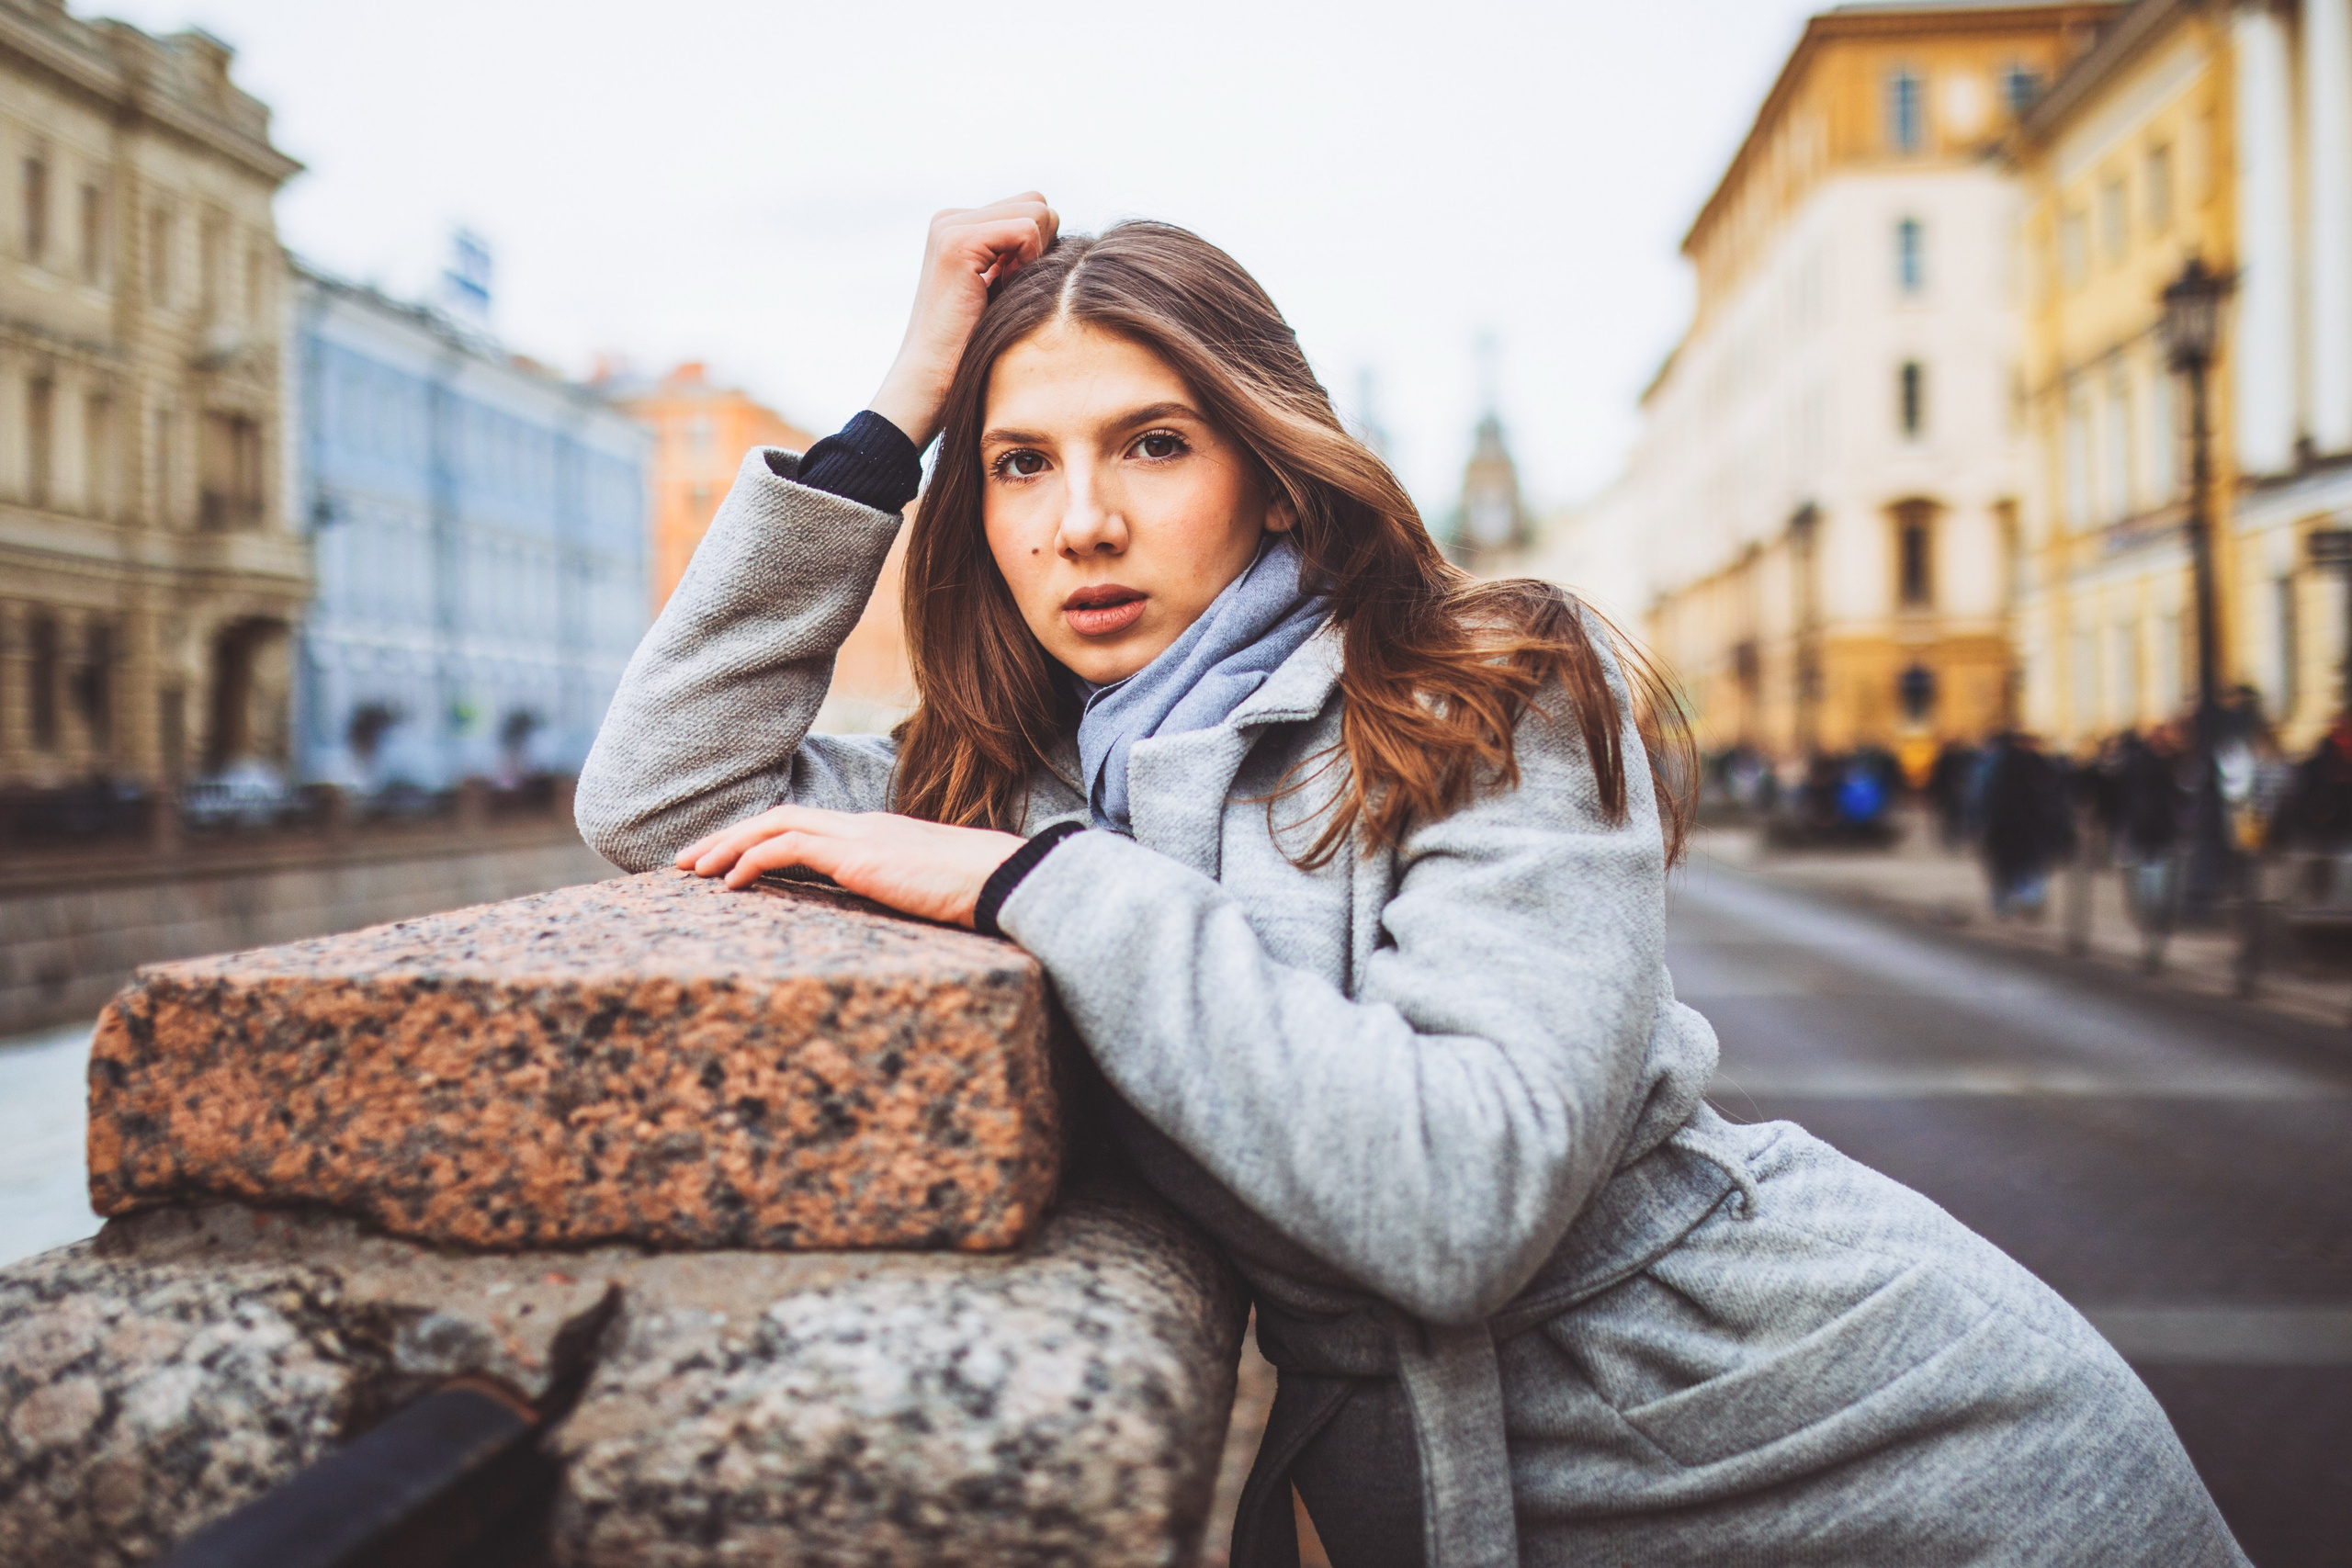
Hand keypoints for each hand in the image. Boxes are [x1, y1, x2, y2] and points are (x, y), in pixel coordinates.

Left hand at [676, 805, 1027, 928]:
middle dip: (728, 838)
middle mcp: (860, 827)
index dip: (759, 840)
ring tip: (694, 870)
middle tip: (688, 861)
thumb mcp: (924, 893)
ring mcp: (858, 836)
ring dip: (728, 846)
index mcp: (875, 837)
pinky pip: (788, 848)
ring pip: (774, 825)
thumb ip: (895, 894)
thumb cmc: (978, 894)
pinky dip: (752, 859)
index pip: (804, 827)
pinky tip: (730, 883)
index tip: (727, 862)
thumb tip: (883, 914)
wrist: (1005, 881)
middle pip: (779, 818)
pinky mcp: (857, 855)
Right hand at [867, 193, 1058, 447]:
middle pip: (1038, 204)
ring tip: (1005, 293)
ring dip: (1036, 257)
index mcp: (959, 226)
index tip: (1012, 290)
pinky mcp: (958, 241)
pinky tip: (1004, 291)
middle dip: (1041, 248)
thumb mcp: (1001, 293)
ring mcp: (951, 225)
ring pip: (1037, 211)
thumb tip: (1067, 238)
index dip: (1038, 251)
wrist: (930, 383)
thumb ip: (1022, 258)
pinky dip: (1029, 262)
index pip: (1030, 210)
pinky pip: (1027, 229)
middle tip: (1012, 292)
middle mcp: (950, 219)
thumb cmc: (971, 351)